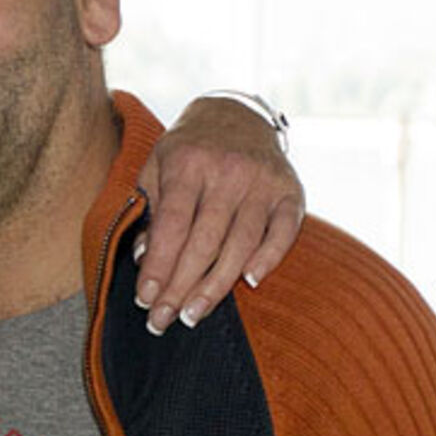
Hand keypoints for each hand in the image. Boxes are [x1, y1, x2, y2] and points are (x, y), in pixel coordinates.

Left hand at [134, 94, 303, 334]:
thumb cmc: (188, 150)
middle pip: (204, 243)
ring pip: (240, 245)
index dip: (158, 267)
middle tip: (163, 321)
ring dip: (216, 286)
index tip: (145, 299)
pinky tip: (249, 282)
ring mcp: (263, 183)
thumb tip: (145, 257)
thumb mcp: (156, 167)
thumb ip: (149, 210)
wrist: (236, 115)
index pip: (172, 226)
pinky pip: (283, 232)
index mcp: (188, 165)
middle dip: (181, 288)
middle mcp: (228, 173)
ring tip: (193, 314)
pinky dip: (269, 258)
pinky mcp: (291, 192)